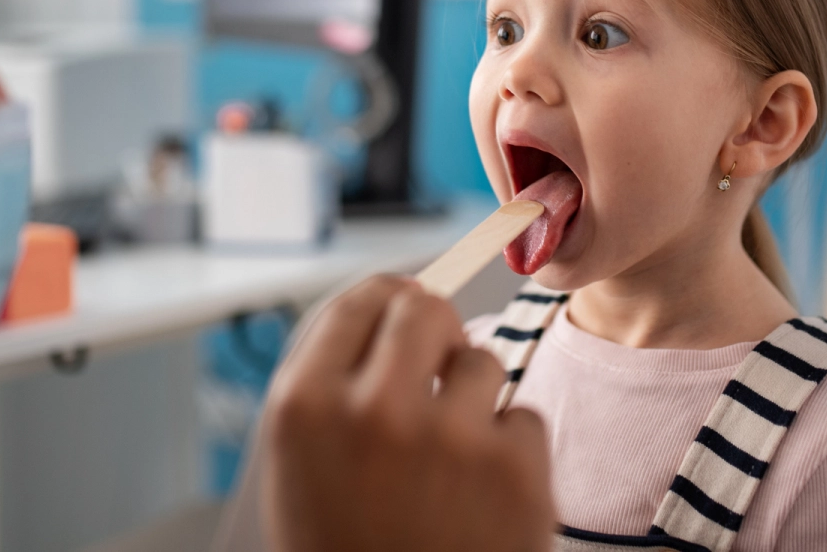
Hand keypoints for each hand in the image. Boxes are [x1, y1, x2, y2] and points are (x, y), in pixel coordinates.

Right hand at [262, 275, 554, 551]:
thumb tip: (393, 301)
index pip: (360, 300)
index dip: (388, 302)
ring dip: (473, 398)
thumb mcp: (305, 466)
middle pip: (424, 309)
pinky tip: (482, 497)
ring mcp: (449, 437)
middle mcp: (373, 411)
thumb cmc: (347, 551)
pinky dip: (511, 450)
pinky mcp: (515, 467)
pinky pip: (523, 415)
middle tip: (437, 364)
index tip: (403, 311)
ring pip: (481, 361)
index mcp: (304, 407)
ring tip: (453, 463)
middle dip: (435, 331)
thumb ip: (337, 384)